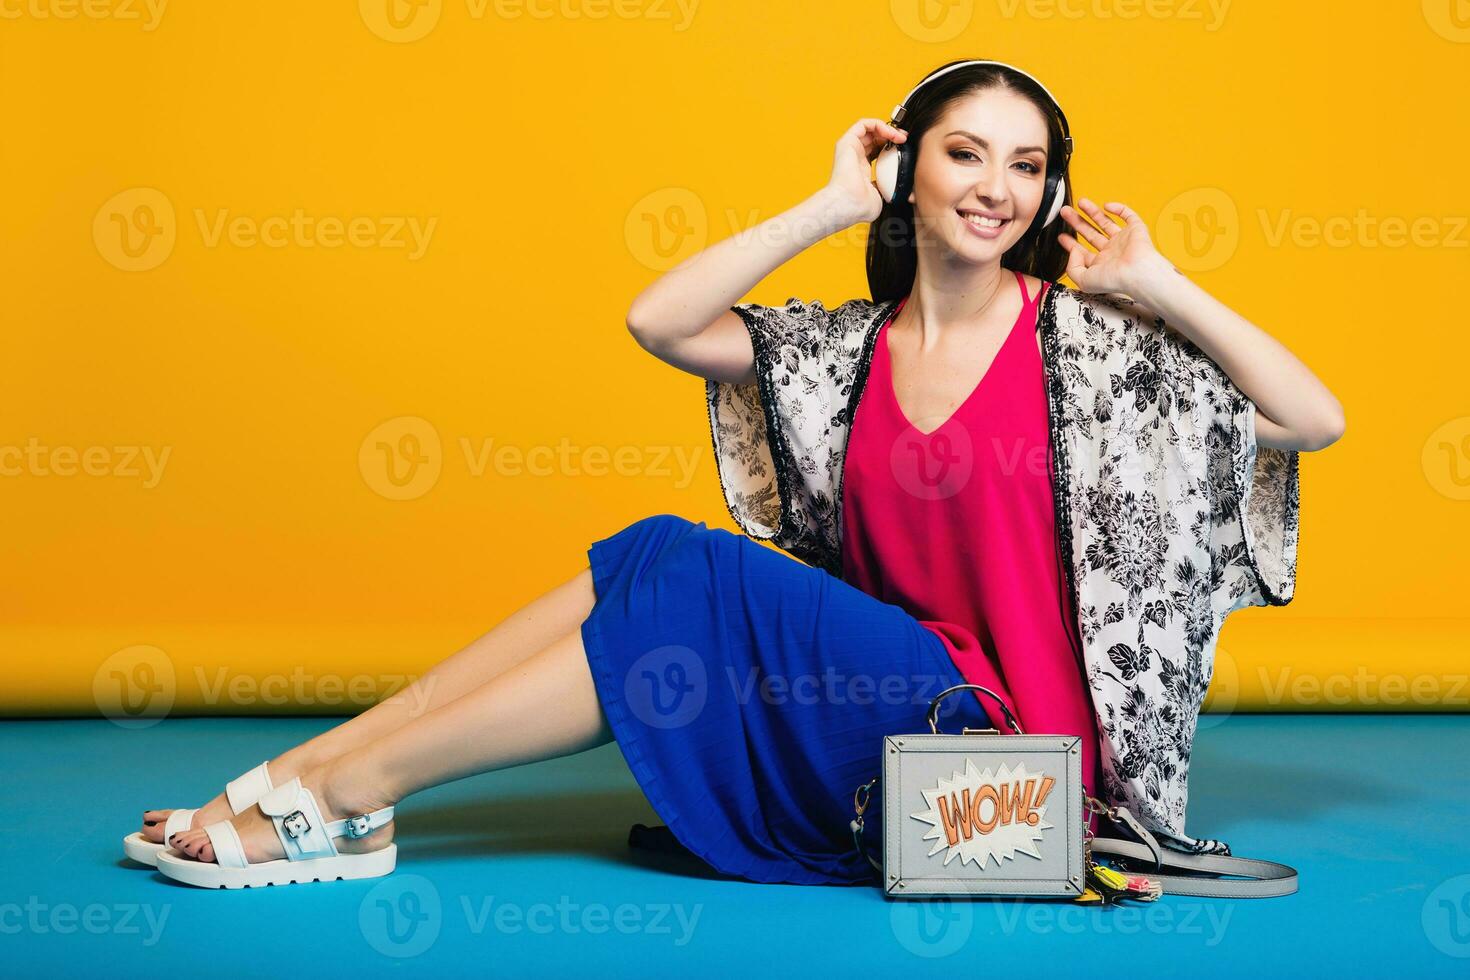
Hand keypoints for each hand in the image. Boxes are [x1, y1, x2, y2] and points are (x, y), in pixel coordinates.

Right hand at [823, 118, 906, 227]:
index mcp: (862, 169)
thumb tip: (896, 186)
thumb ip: (886, 187)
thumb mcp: (881, 196)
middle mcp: (855, 157)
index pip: (877, 150)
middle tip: (904, 139)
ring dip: (888, 128)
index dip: (891, 146)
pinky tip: (890, 133)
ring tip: (899, 136)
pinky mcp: (847, 142)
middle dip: (892, 135)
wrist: (849, 203)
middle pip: (875, 137)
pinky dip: (879, 124)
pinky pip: (863, 124)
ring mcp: (850, 148)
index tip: (904, 148)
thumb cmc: (859, 205)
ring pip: (870, 128)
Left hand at [1057, 199, 1175, 297]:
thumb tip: (1073, 250)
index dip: (1071, 243)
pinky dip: (1118, 208)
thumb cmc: (1114, 280)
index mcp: (1101, 264)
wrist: (1137, 272)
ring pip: (1106, 222)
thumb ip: (1072, 267)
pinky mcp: (1136, 229)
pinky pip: (1128, 215)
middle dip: (1077, 222)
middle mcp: (1112, 252)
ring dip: (1093, 212)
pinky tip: (1106, 205)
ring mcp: (1123, 240)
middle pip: (1091, 234)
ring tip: (1080, 202)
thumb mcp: (1083, 280)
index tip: (1062, 235)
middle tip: (1065, 212)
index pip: (1083, 252)